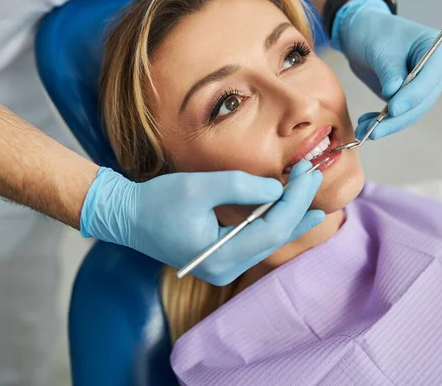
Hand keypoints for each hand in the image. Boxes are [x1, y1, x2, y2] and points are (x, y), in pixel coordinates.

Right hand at [79, 161, 323, 285]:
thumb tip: (278, 189)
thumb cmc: (157, 201)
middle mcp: (226, 269)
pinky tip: (290, 208)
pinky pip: (257, 241)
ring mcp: (224, 267)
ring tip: (310, 190)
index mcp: (220, 256)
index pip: (273, 229)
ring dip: (291, 214)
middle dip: (299, 205)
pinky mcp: (221, 258)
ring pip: (270, 241)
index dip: (295, 199)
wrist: (126, 217)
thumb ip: (242, 186)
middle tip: (315, 175)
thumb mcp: (199, 187)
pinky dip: (275, 221)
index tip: (306, 172)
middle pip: (276, 237)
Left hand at [331, 0, 441, 139]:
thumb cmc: (375, 32)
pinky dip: (383, 122)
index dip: (412, 96)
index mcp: (439, 49)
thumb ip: (390, 71)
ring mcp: (425, 86)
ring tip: (362, 130)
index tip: (393, 109)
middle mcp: (437, 70)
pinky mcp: (409, 97)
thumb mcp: (381, 49)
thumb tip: (393, 94)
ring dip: (387, 125)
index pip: (430, 78)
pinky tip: (365, 123)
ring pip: (411, 113)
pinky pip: (400, 114)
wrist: (364, 33)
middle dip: (397, 118)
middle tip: (373, 130)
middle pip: (422, 101)